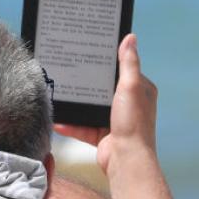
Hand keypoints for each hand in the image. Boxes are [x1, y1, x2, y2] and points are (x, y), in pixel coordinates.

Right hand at [54, 33, 157, 175]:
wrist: (125, 161)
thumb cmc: (132, 125)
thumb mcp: (130, 87)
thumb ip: (128, 63)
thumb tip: (130, 38)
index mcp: (140, 91)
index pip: (124, 70)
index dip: (109, 62)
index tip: (92, 54)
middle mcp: (130, 105)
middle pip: (104, 89)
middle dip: (88, 83)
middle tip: (70, 71)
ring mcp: (115, 121)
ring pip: (92, 108)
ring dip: (77, 105)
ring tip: (60, 94)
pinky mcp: (103, 136)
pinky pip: (83, 127)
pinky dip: (71, 125)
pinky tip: (58, 120)